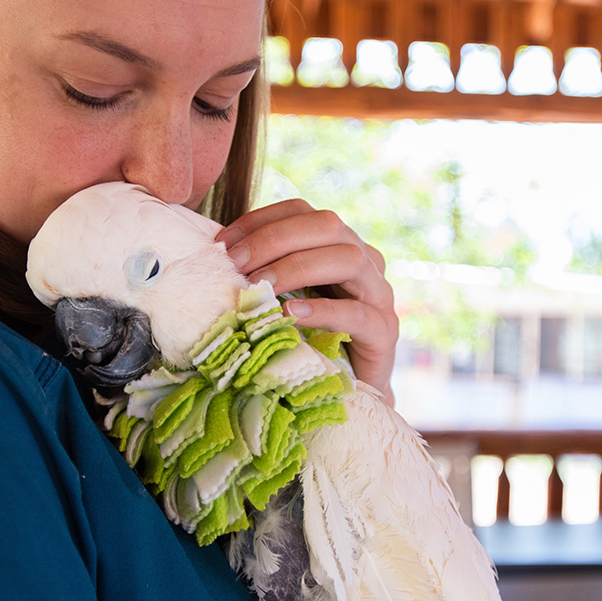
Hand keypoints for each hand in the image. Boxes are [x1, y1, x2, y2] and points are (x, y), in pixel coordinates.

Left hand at [216, 199, 398, 404]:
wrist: (351, 389)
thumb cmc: (312, 339)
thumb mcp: (286, 296)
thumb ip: (265, 273)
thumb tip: (216, 256)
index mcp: (340, 245)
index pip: (303, 211)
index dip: (262, 219)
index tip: (223, 241)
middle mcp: (366, 260)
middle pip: (328, 226)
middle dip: (275, 239)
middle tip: (236, 264)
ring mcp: (380, 294)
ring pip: (348, 260)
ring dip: (296, 268)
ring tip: (259, 287)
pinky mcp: (384, 331)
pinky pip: (357, 313)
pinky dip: (321, 311)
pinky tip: (289, 315)